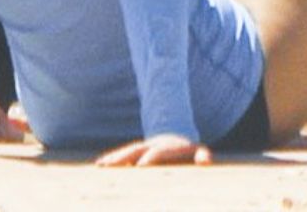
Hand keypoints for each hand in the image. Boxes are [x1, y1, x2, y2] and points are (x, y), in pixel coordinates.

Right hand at [94, 133, 209, 166]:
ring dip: (114, 158)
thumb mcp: (199, 151)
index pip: (157, 152)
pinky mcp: (136, 153)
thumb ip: (202, 155)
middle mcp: (152, 145)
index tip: (141, 166)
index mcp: (167, 147)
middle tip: (112, 165)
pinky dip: (111, 159)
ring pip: (126, 152)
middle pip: (136, 149)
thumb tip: (205, 161)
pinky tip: (100, 165)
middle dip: (124, 157)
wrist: (178, 140)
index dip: (150, 158)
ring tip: (101, 165)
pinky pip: (122, 155)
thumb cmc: (190, 152)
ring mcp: (143, 148)